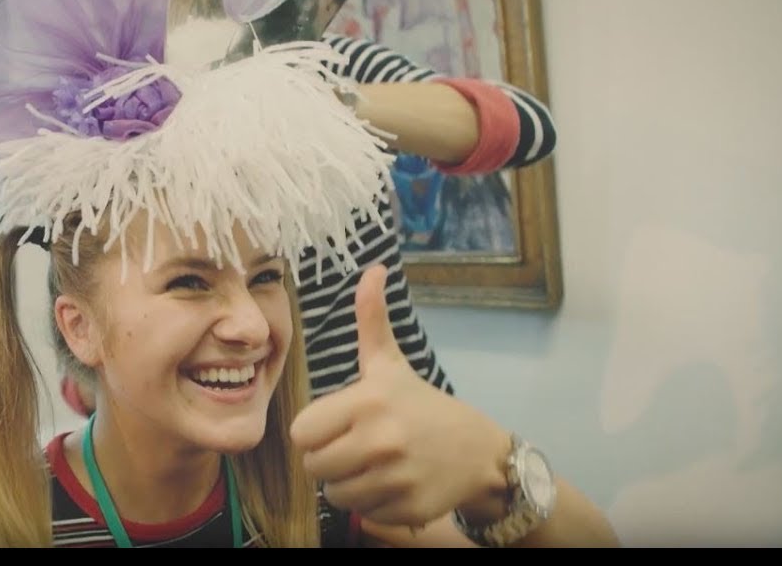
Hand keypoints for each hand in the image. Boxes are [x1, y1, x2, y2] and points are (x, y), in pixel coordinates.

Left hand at [289, 265, 511, 526]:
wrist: (478, 452)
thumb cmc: (421, 405)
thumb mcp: (390, 363)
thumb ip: (371, 320)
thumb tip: (372, 269)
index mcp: (368, 401)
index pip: (302, 433)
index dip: (315, 432)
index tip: (336, 426)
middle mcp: (381, 440)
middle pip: (314, 466)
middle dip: (328, 459)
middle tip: (353, 448)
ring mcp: (397, 477)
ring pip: (335, 493)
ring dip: (347, 483)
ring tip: (371, 466)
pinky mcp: (409, 508)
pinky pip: (363, 512)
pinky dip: (372, 503)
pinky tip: (391, 484)